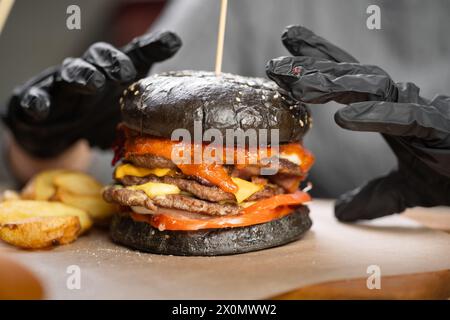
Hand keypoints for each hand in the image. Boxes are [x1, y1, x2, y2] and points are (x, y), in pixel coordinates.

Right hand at [2, 31, 181, 157]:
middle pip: (100, 57)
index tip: (173, 42)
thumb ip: (148, 116)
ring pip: (70, 72)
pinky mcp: (36, 101)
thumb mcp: (126, 117)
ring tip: (94, 82)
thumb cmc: (97, 116)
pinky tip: (41, 107)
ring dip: (82, 74)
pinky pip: (34, 98)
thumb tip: (181, 126)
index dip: (152, 47)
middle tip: (127, 73)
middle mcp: (89, 75)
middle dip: (113, 61)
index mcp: (113, 77)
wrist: (56, 132)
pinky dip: (37, 102)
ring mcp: (61, 87)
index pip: (134, 57)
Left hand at [266, 25, 449, 220]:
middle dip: (312, 66)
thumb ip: (370, 198)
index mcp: (386, 111)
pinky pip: (403, 118)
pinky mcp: (437, 129)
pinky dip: (375, 115)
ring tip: (299, 85)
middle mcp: (398, 103)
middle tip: (275, 63)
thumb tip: (341, 213)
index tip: (285, 49)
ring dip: (333, 84)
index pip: (347, 80)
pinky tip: (345, 117)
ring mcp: (417, 112)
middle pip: (349, 76)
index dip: (317, 61)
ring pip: (371, 87)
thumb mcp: (400, 191)